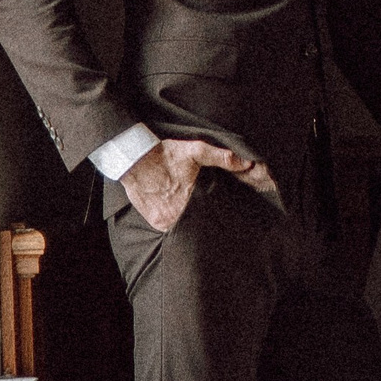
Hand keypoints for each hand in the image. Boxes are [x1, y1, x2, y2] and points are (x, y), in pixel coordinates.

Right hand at [122, 137, 276, 232]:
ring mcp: (168, 221)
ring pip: (186, 228)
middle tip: (207, 210)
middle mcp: (181, 214)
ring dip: (191, 222)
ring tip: (195, 213)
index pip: (213, 214)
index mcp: (194, 198)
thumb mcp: (195, 151)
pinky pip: (171, 229)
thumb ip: (220, 157)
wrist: (134, 159)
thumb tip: (245, 163)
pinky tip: (180, 214)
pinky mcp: (157, 222)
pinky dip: (176, 223)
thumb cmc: (166, 155)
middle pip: (200, 222)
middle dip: (205, 218)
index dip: (218, 213)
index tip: (222, 211)